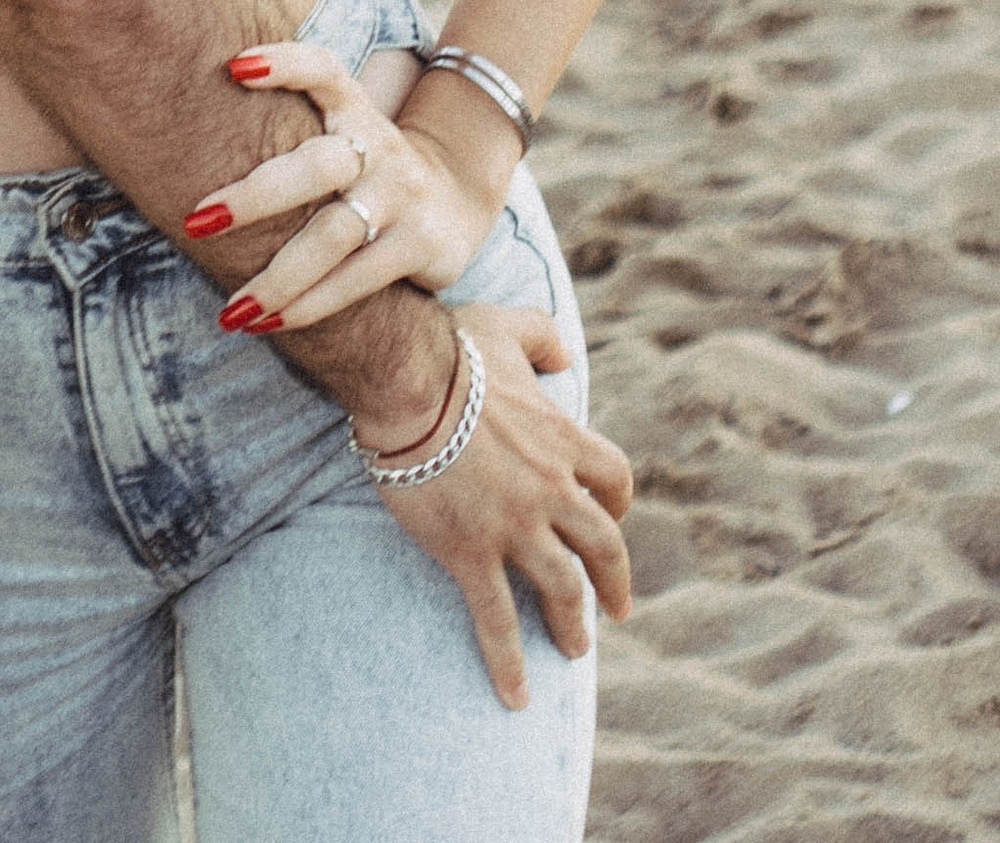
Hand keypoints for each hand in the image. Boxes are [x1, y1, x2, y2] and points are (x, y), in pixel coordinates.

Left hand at [189, 37, 498, 328]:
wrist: (454, 201)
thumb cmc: (361, 165)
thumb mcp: (337, 129)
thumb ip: (282, 120)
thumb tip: (178, 119)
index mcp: (352, 107)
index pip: (323, 69)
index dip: (284, 62)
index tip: (233, 66)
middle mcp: (378, 145)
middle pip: (317, 165)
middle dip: (255, 196)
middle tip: (196, 220)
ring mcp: (402, 195)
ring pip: (334, 235)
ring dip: (278, 276)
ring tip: (232, 308)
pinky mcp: (420, 244)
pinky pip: (358, 278)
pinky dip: (311, 304)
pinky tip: (270, 323)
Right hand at [373, 307, 632, 707]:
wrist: (404, 379)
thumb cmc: (451, 347)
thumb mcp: (507, 326)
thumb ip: (542, 337)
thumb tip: (562, 353)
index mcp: (563, 438)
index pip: (615, 480)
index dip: (617, 502)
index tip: (611, 515)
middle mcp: (551, 489)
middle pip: (603, 545)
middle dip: (614, 580)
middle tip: (617, 607)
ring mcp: (514, 526)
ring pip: (562, 588)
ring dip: (572, 624)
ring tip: (574, 649)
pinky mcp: (472, 552)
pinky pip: (497, 617)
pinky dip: (509, 661)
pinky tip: (515, 696)